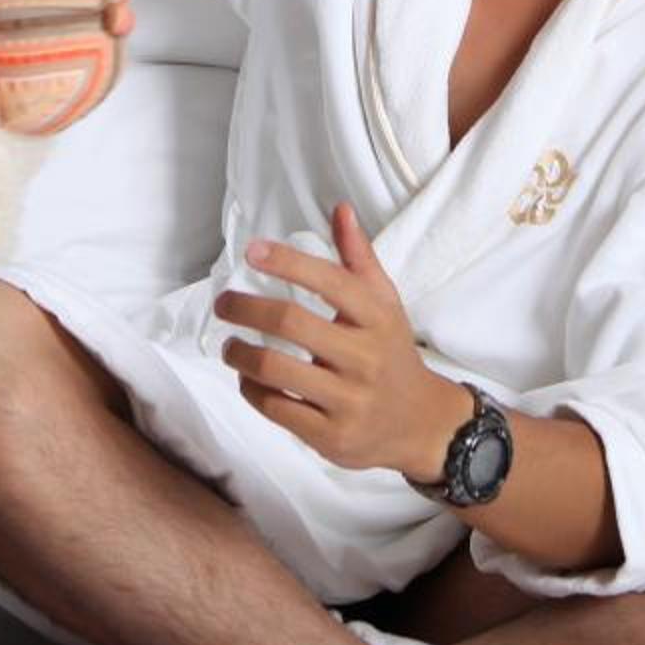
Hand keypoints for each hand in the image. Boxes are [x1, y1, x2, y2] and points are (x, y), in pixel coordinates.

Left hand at [218, 203, 467, 480]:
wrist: (420, 423)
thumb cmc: (391, 354)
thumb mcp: (385, 305)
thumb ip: (358, 259)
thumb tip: (340, 209)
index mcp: (377, 318)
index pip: (330, 281)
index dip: (288, 262)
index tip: (253, 252)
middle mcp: (364, 358)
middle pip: (292, 323)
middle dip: (247, 308)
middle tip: (224, 304)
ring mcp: (348, 400)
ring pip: (275, 369)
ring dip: (240, 353)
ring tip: (230, 346)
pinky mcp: (331, 436)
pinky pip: (275, 408)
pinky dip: (251, 389)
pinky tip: (247, 377)